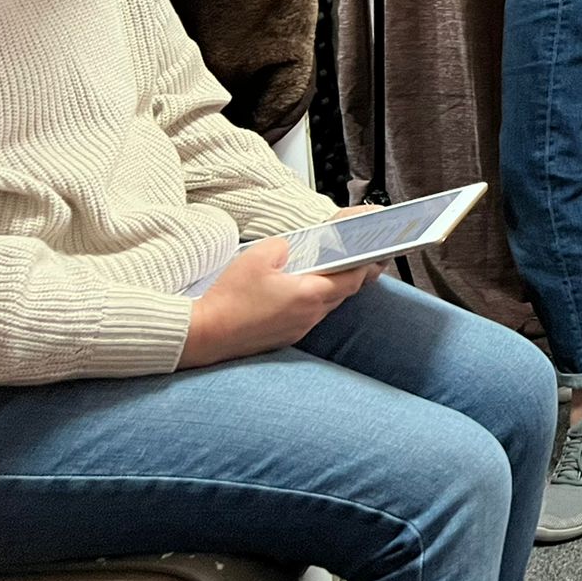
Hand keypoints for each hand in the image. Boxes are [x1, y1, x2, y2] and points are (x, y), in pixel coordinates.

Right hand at [179, 238, 382, 368]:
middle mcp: (309, 315)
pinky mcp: (284, 336)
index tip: (378, 250)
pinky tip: (306, 288)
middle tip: (364, 256)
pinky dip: (314, 299)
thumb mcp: (259, 256)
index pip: (353, 278)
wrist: (203, 335)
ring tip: (336, 267)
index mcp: (309, 295)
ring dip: (334, 287)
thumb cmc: (229, 299)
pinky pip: (309, 314)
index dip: (367, 263)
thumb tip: (294, 247)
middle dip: (355, 273)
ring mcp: (297, 328)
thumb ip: (286, 245)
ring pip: (327, 305)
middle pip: (344, 292)